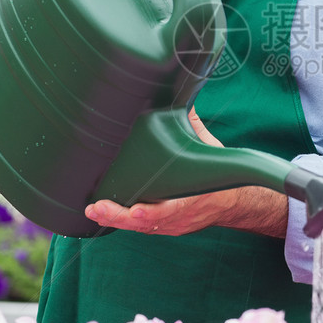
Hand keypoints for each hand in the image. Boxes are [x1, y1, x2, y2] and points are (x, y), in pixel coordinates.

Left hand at [85, 108, 288, 238]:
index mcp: (192, 197)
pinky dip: (119, 222)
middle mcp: (179, 216)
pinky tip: (101, 215)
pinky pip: (138, 228)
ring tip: (93, 211)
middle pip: (146, 223)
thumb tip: (182, 94)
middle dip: (120, 217)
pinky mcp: (162, 228)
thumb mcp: (208, 148)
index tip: (136, 209)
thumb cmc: (214, 174)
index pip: (171, 210)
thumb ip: (192, 124)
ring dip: (114, 220)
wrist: (230, 202)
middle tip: (98, 208)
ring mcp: (170, 225)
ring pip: (138, 228)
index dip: (153, 213)